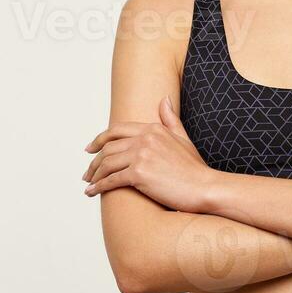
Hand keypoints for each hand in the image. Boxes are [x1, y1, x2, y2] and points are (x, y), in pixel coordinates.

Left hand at [82, 96, 214, 212]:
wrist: (205, 188)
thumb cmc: (195, 168)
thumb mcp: (183, 138)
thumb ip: (170, 120)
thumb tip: (164, 100)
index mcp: (153, 128)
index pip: (117, 130)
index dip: (100, 140)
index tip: (90, 149)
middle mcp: (145, 138)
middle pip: (108, 147)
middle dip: (94, 161)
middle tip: (87, 172)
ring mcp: (141, 155)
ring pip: (107, 163)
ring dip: (94, 174)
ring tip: (89, 184)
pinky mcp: (139, 174)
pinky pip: (111, 179)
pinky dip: (99, 187)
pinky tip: (92, 192)